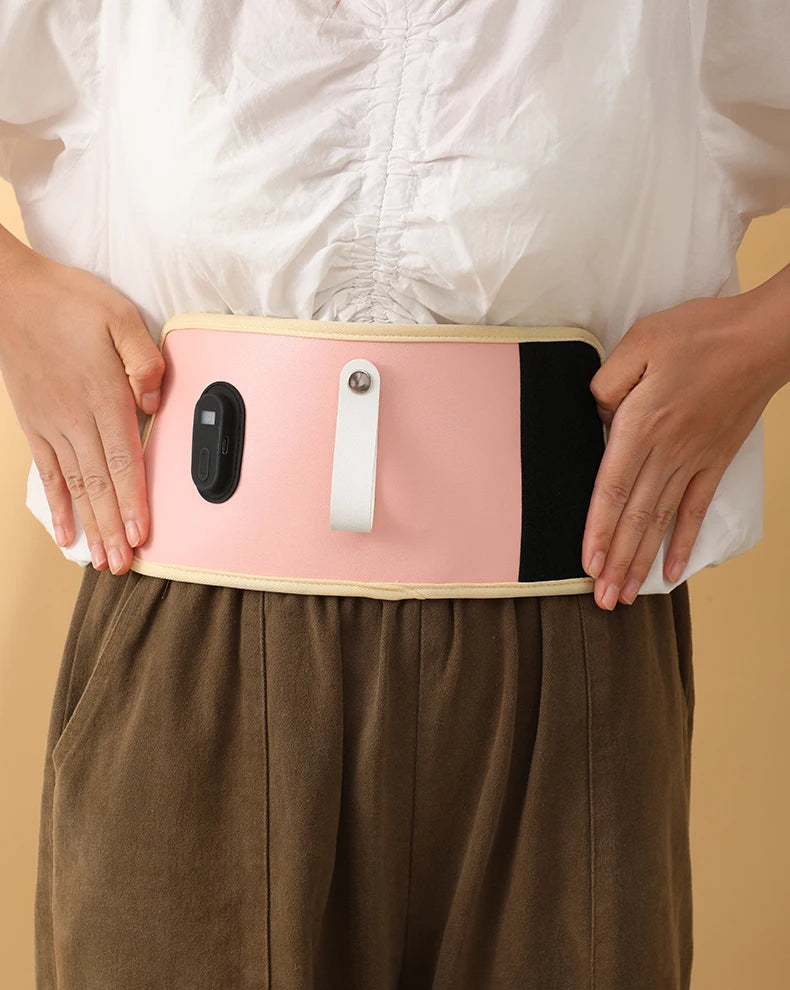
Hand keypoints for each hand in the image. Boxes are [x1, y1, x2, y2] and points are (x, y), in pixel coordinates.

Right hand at [0, 245, 165, 573]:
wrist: (10, 294)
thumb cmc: (68, 301)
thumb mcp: (120, 316)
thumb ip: (145, 361)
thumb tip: (156, 402)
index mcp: (103, 395)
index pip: (125, 461)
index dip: (134, 502)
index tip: (141, 535)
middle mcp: (76, 417)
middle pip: (101, 484)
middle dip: (113, 528)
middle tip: (124, 565)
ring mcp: (52, 425)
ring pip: (76, 486)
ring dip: (91, 527)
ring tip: (100, 560)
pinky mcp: (35, 424)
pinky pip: (47, 473)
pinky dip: (57, 505)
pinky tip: (65, 532)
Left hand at [582, 290, 788, 609]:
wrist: (762, 337)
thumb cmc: (699, 333)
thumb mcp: (638, 343)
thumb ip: (606, 384)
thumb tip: (599, 419)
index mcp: (641, 424)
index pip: (611, 489)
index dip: (598, 530)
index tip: (588, 564)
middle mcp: (667, 451)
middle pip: (635, 516)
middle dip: (617, 562)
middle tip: (602, 599)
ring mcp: (694, 460)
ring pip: (661, 521)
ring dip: (642, 561)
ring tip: (627, 596)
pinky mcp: (715, 461)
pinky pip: (696, 509)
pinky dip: (685, 542)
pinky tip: (675, 571)